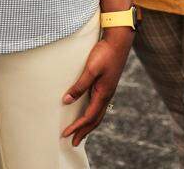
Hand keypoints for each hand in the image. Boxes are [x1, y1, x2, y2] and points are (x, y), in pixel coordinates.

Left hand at [60, 29, 132, 146]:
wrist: (118, 41)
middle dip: (84, 132)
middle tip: (74, 142)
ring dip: (89, 125)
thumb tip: (67, 101)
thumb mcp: (90, 69)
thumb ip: (79, 85)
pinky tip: (88, 112)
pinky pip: (99, 105)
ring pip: (98, 114)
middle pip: (95, 120)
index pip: (88, 117)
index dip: (77, 127)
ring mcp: (107, 90)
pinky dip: (93, 114)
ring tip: (81, 132)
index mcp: (103, 94)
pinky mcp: (106, 85)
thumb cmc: (104, 54)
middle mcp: (106, 95)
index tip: (65, 134)